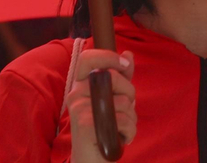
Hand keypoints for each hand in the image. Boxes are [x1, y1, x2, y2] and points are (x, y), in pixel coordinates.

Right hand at [66, 48, 134, 162]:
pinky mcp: (86, 125)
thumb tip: (128, 55)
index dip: (108, 56)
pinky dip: (129, 131)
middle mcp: (76, 94)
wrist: (91, 162)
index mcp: (81, 85)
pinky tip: (120, 138)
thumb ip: (120, 79)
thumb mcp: (113, 101)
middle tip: (126, 110)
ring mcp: (79, 109)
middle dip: (130, 93)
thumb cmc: (103, 130)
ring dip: (131, 118)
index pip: (88, 58)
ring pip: (122, 101)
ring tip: (121, 128)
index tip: (124, 64)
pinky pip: (122, 120)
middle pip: (113, 78)